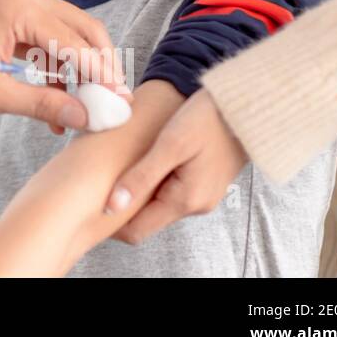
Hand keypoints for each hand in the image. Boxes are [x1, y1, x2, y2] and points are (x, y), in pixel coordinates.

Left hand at [0, 0, 125, 133]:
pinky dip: (61, 66)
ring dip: (82, 69)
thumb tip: (83, 117)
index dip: (100, 72)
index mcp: (18, 7)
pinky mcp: (18, 12)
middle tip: (114, 100)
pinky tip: (61, 101)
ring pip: (71, 33)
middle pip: (82, 28)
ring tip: (87, 107)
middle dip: (100, 65)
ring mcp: (22, 0)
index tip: (119, 99)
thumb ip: (40, 104)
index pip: (74, 40)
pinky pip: (53, 37)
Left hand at [104, 88, 247, 241]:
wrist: (247, 105)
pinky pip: (170, 190)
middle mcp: (196, 205)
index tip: (88, 203)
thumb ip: (142, 176)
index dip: (109, 222)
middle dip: (121, 205)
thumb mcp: (170, 144)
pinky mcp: (203, 181)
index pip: (137, 230)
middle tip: (96, 181)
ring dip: (137, 190)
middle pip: (147, 218)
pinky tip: (140, 161)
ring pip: (158, 203)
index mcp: (186, 201)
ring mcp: (201, 195)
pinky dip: (152, 181)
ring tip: (115, 167)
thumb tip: (112, 207)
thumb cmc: (208, 119)